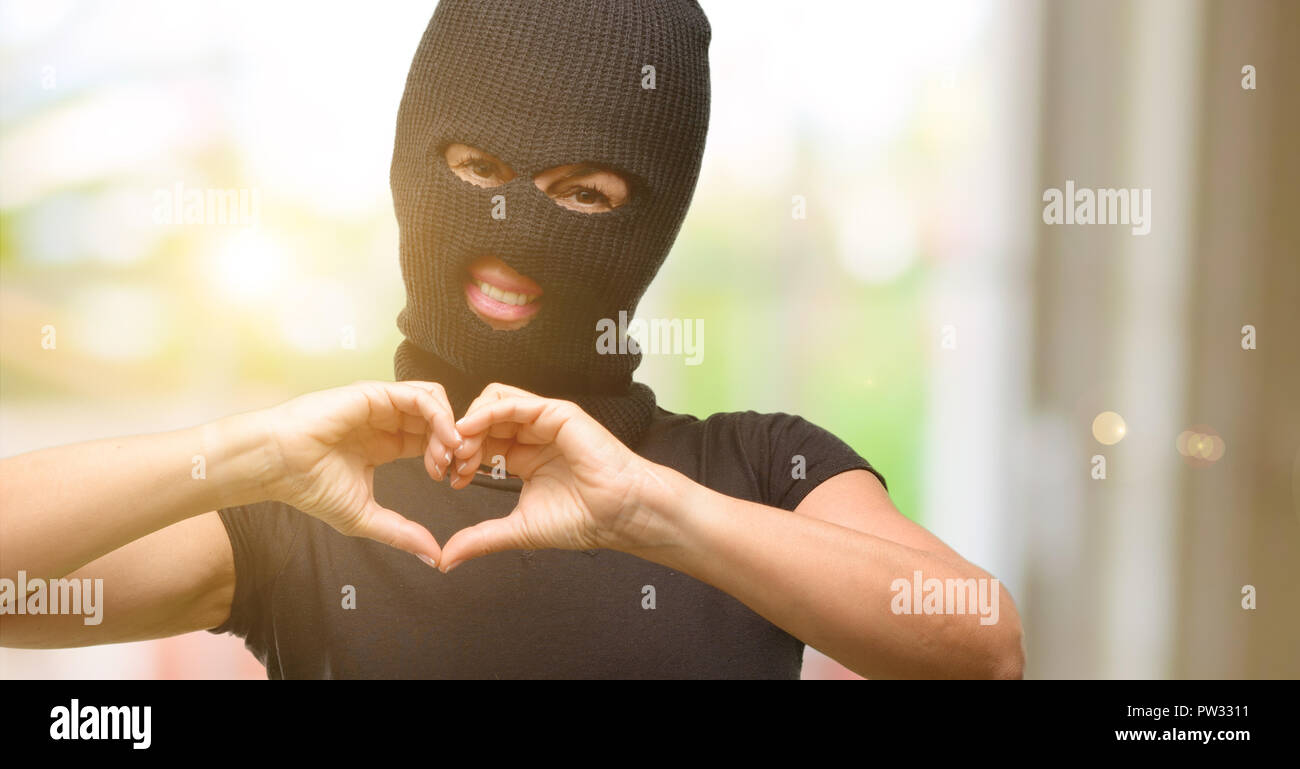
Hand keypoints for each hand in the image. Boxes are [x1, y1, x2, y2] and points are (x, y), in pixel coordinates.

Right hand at [260, 380, 460, 564]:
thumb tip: (434, 558)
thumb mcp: (364, 516)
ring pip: (435, 403)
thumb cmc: (309, 487)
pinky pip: (420, 396)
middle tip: (457, 468)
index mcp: (386, 444)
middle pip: (438, 421)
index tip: (451, 481)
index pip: (431, 442)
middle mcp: (387, 421)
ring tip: (451, 454)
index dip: (447, 458)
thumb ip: (402, 534)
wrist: (277, 465)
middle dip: (456, 443)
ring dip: (451, 427)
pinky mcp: (376, 394)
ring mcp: (382, 405)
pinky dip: (440, 415)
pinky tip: (444, 438)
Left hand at [438, 383, 656, 571]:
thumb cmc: (584, 519)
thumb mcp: (519, 528)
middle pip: (481, 418)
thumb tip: (448, 559)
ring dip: (470, 422)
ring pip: (493, 400)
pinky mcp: (557, 413)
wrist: (621, 514)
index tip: (451, 479)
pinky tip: (471, 431)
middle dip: (459, 438)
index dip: (460, 455)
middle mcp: (533, 434)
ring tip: (462, 449)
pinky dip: (486, 412)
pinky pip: (513, 402)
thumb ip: (482, 537)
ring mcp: (545, 421)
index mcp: (523, 456)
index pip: (480, 441)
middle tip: (452, 464)